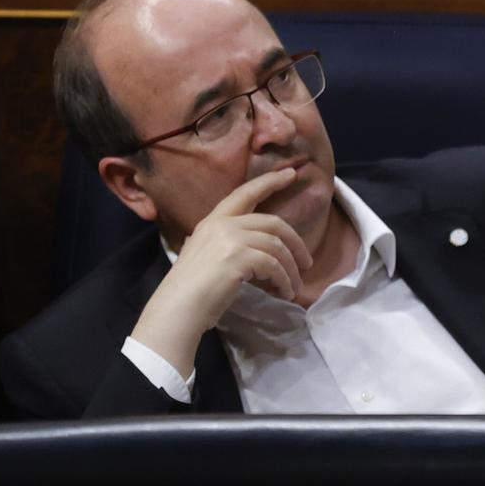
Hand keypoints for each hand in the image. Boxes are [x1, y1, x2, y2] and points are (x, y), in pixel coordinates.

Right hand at [128, 167, 312, 378]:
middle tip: (308, 262)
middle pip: (272, 223)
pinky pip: (274, 265)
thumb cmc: (191, 292)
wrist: (176, 311)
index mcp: (212, 222)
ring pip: (277, 247)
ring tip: (294, 288)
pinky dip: (284, 281)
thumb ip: (227, 245)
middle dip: (295, 242)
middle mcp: (221, 225)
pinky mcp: (238, 257)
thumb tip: (258, 250)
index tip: (291, 173)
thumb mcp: (207, 257)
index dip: (269, 182)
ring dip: (291, 270)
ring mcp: (230, 239)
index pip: (244, 193)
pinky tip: (285, 293)